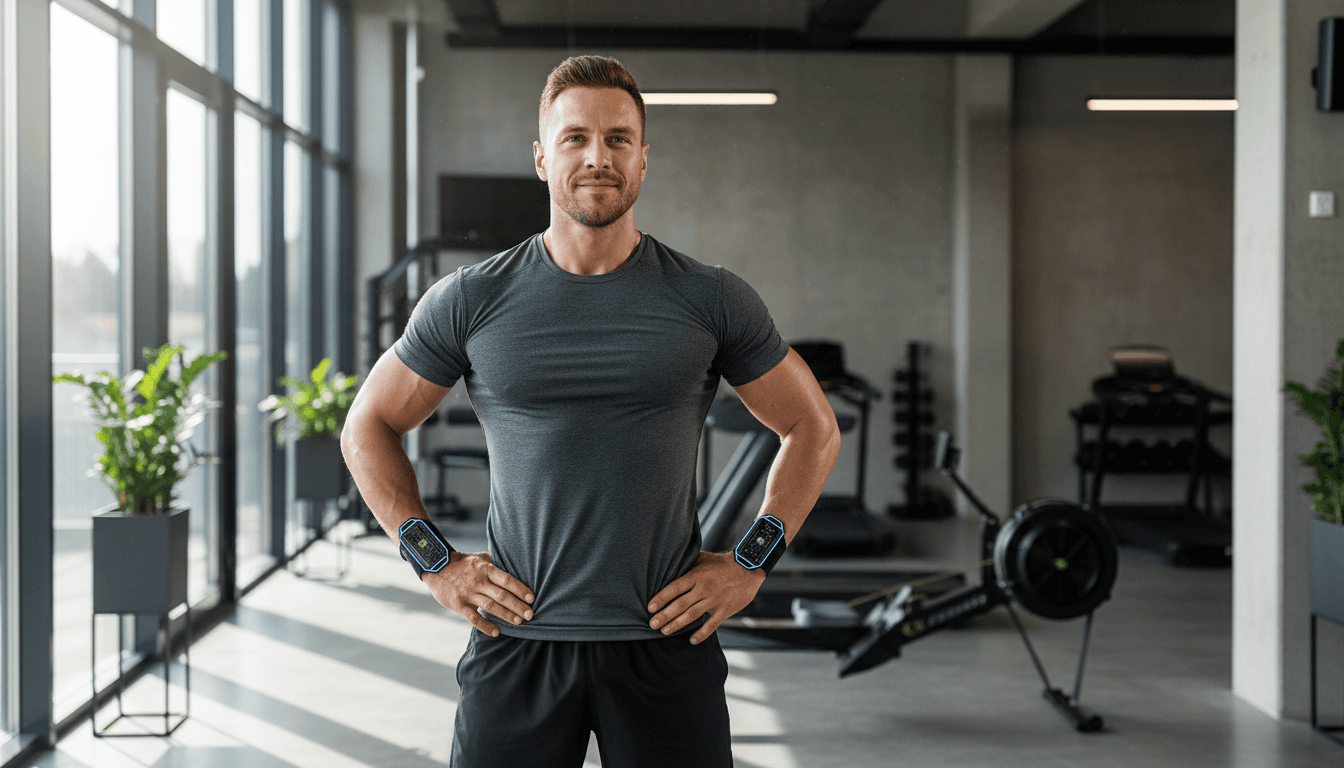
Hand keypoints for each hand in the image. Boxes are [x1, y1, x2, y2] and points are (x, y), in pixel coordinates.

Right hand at [423, 551, 533, 636]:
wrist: (436, 567)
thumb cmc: (463, 563)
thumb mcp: (479, 558)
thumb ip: (495, 563)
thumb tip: (515, 566)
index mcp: (485, 568)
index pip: (506, 580)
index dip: (520, 589)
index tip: (531, 598)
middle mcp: (478, 581)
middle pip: (501, 595)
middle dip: (517, 605)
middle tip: (530, 614)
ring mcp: (468, 593)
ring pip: (490, 606)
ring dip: (506, 615)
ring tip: (519, 622)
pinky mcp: (459, 605)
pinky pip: (473, 617)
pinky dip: (485, 625)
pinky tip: (497, 632)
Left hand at [647, 551, 765, 644]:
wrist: (748, 569)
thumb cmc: (723, 563)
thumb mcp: (703, 558)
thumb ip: (687, 564)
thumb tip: (670, 565)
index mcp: (696, 576)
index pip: (675, 588)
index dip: (661, 598)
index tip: (650, 607)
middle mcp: (704, 589)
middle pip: (680, 604)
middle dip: (664, 615)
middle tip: (652, 624)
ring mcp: (714, 601)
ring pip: (692, 615)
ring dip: (677, 625)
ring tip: (664, 631)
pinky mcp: (724, 610)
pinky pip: (711, 625)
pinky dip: (701, 634)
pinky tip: (691, 640)